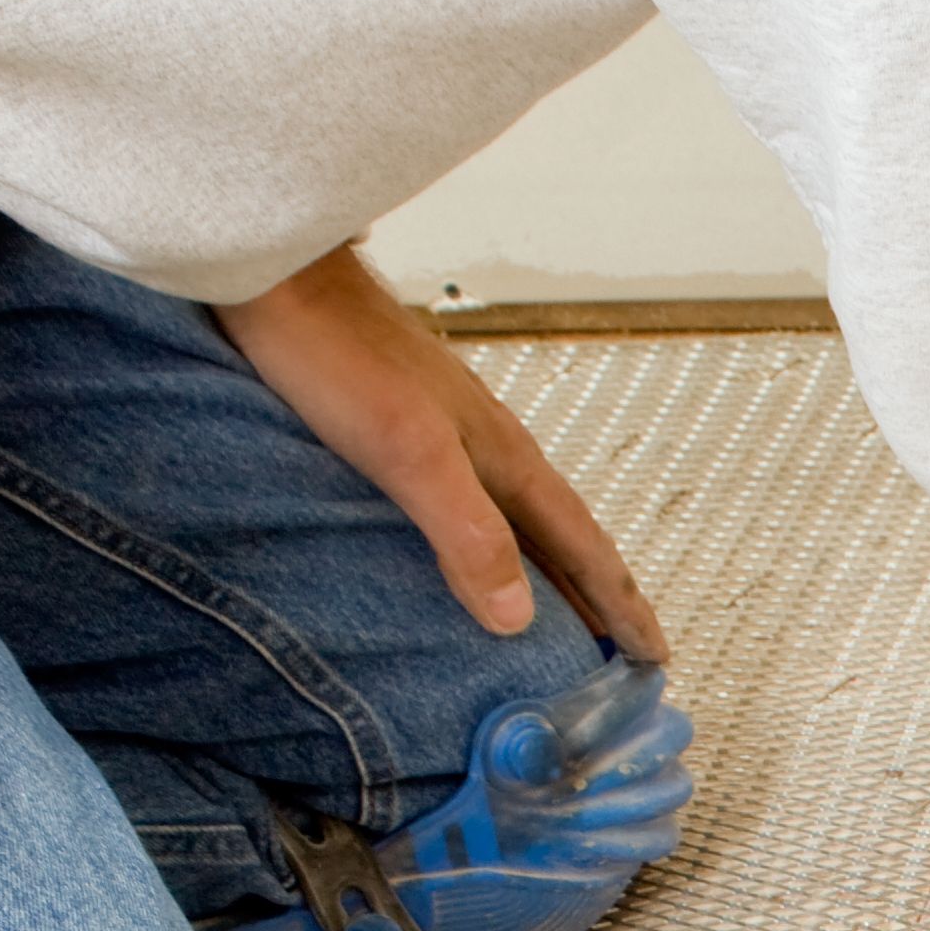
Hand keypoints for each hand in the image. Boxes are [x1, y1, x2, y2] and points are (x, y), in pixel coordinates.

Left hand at [211, 248, 667, 666]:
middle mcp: (486, 446)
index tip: (655, 656)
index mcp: (503, 455)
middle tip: (624, 654)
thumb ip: (468, 531)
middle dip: (597, 597)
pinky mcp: (401, 428)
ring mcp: (446, 434)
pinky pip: (468, 506)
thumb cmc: (334, 351)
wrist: (274, 274)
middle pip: (560, 536)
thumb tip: (518, 617)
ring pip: (516, 520)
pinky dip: (487, 544)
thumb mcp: (409, 451)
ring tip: (555, 619)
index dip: (621, 605)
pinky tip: (462, 554)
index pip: (583, 544)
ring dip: (544, 572)